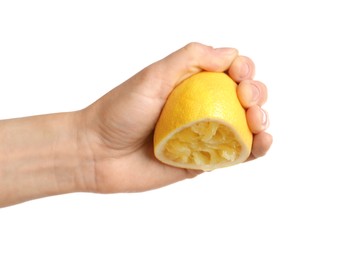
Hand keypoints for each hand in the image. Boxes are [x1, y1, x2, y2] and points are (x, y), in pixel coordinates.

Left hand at [79, 42, 271, 193]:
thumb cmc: (119, 112)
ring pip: (244, 126)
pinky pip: (234, 154)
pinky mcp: (201, 161)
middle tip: (247, 99)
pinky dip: (255, 149)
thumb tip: (231, 53)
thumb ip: (190, 59)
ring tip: (257, 121)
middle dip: (256, 94)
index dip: (244, 70)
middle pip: (242, 98)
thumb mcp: (153, 76)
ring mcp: (202, 135)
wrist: (97, 153)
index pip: (230, 72)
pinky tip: (262, 142)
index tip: (240, 75)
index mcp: (191, 84)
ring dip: (261, 120)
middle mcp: (200, 108)